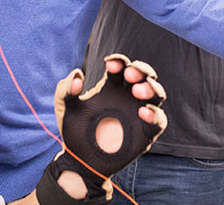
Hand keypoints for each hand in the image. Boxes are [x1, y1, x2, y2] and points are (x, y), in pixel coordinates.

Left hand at [43, 54, 166, 201]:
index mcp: (111, 87)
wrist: (79, 161)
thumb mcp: (65, 108)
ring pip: (156, 94)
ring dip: (150, 88)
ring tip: (137, 91)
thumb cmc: (74, 131)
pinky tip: (143, 112)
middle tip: (129, 74)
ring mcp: (139, 114)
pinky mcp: (146, 133)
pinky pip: (159, 121)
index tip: (110, 65)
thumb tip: (78, 75)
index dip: (119, 61)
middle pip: (144, 75)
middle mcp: (128, 97)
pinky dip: (155, 114)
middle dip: (141, 70)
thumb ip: (65, 89)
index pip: (122, 67)